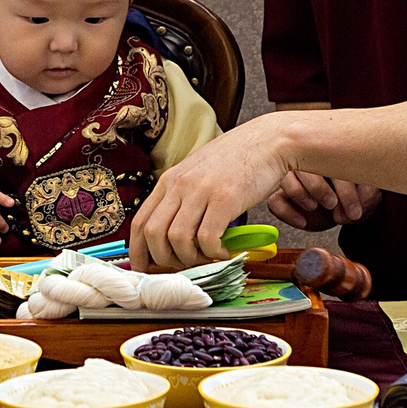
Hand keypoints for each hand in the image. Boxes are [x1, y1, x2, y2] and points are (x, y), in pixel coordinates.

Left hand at [129, 114, 293, 272]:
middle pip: (153, 234)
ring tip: (206, 258)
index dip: (137, 251)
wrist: (269, 141)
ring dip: (190, 259)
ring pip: (178, 240)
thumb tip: (174, 234)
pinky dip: (213, 253)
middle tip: (182, 265)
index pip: (140, 221)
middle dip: (163, 259)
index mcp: (170, 180)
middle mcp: (180, 184)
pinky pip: (207, 239)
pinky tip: (224, 251)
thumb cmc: (238, 159)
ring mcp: (201, 191)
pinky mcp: (225, 199)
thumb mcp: (198, 174)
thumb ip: (183, 199)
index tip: (143, 267)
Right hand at [268, 170, 381, 230]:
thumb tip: (359, 200)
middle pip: (304, 166)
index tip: (354, 210)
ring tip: (315, 207)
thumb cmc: (353, 197)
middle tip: (334, 205)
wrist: (341, 210)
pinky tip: (303, 221)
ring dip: (301, 194)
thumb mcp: (367, 195)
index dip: (342, 186)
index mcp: (330, 155)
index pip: (331, 161)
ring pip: (286, 178)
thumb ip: (368, 193)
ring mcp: (292, 178)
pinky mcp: (281, 196)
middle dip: (319, 188)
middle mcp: (308, 162)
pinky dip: (287, 212)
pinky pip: (275, 200)